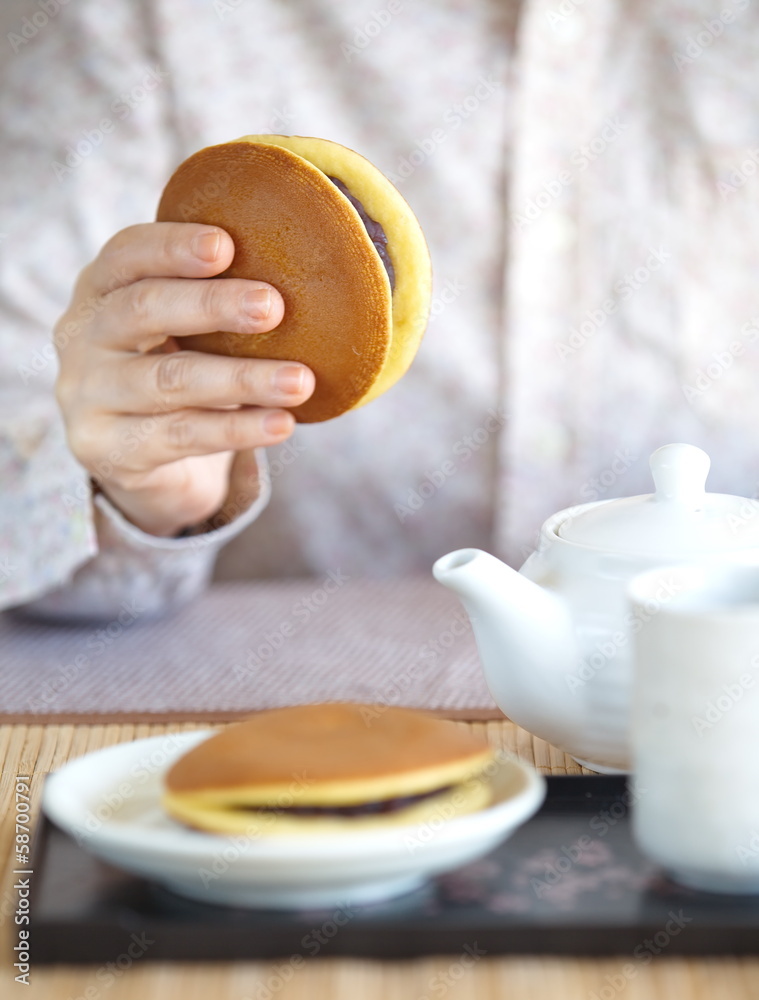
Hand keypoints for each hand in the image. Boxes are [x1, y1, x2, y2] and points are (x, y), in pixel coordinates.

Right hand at [54, 222, 313, 535]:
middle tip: (274, 307)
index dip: (172, 247)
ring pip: (169, 380)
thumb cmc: (172, 368)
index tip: (226, 245)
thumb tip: (305, 271)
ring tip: (299, 381)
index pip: (127, 254)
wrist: (134, 455)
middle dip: (212, 305)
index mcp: (99, 289)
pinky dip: (237, 429)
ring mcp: (88, 396)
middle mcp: (81, 337)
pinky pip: (181, 436)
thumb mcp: (180, 327)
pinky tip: (281, 424)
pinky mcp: (107, 449)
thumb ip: (212, 297)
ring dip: (242, 379)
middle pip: (143, 310)